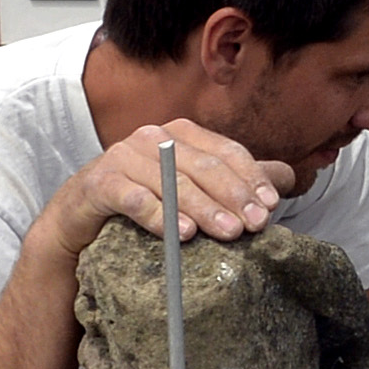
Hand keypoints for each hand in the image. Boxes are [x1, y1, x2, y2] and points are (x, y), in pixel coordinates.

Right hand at [45, 119, 294, 261]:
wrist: (80, 221)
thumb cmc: (142, 201)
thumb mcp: (193, 189)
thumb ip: (237, 181)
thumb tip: (287, 178)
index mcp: (182, 134)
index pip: (227, 152)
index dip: (252, 179)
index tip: (271, 207)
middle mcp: (153, 138)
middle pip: (204, 167)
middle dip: (234, 197)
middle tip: (255, 225)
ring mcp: (123, 157)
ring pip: (172, 182)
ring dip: (203, 209)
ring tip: (227, 233)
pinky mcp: (98, 182)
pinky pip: (133, 198)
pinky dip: (158, 215)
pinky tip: (179, 235)